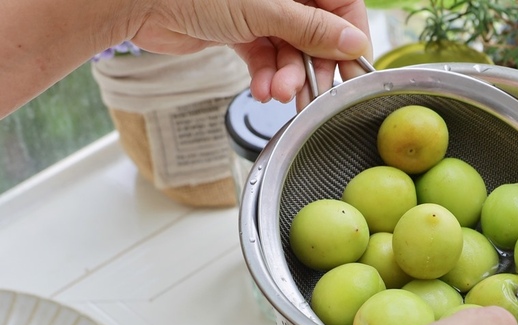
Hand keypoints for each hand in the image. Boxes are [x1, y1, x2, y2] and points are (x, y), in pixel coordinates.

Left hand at [127, 0, 370, 107]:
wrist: (137, 1)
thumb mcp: (264, 10)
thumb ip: (311, 30)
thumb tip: (353, 44)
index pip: (342, 6)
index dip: (349, 39)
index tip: (350, 69)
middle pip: (317, 34)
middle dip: (312, 67)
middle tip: (311, 94)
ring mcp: (260, 11)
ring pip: (291, 51)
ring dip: (287, 78)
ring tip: (277, 94)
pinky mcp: (240, 31)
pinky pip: (267, 59)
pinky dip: (266, 78)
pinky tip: (260, 90)